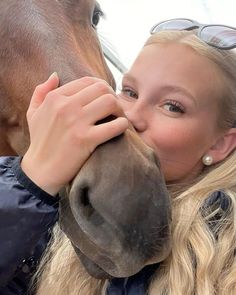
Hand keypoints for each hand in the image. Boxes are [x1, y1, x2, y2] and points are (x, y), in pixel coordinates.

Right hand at [21, 74, 127, 194]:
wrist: (40, 170)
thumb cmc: (40, 141)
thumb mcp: (33, 113)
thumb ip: (41, 91)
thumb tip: (55, 74)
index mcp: (55, 98)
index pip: (87, 81)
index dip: (101, 88)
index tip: (105, 99)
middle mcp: (66, 106)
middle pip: (102, 88)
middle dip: (113, 96)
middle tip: (114, 109)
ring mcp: (76, 122)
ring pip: (110, 102)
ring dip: (119, 110)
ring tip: (118, 119)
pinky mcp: (86, 140)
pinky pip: (115, 126)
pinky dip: (123, 125)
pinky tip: (121, 129)